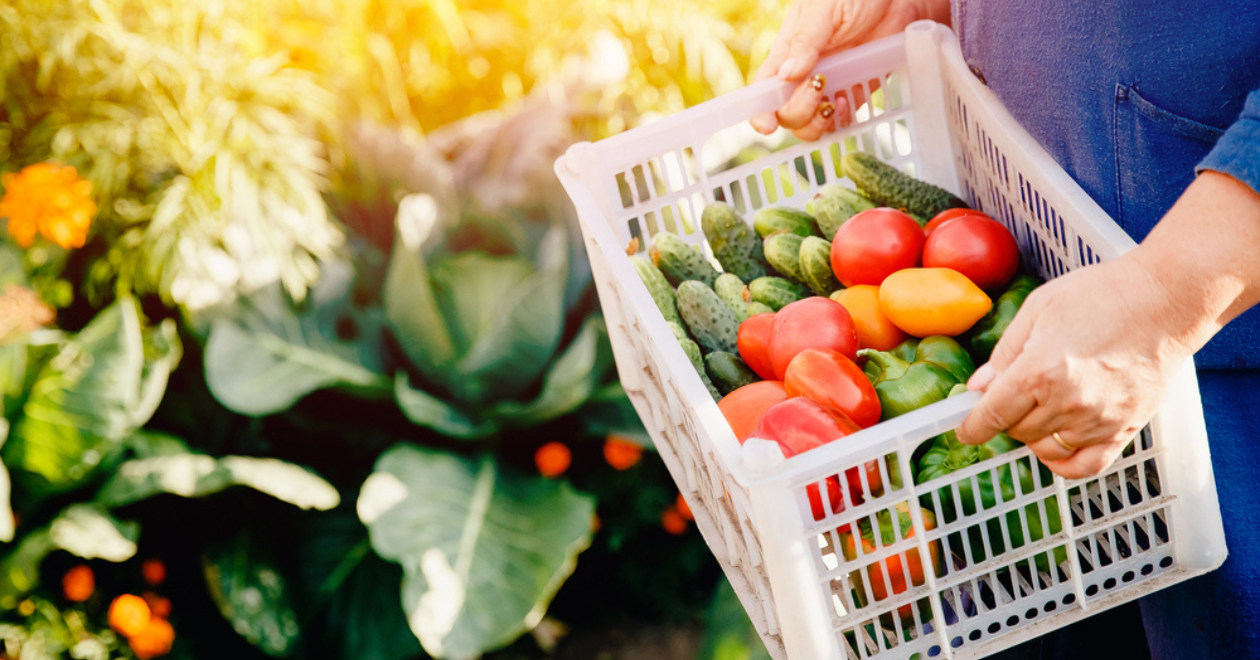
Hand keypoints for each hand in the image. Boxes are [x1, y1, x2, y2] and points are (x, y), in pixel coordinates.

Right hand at [749, 0, 949, 139]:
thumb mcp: (824, 7)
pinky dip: (840, 121)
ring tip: (832, 102)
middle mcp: (802, 74)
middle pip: (786, 112)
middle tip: (819, 86)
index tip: (767, 125)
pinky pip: (839, 121)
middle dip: (797, 111)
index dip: (759, 111)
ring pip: (809, 124)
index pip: (763, 87)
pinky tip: (846, 102)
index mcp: (787, 52)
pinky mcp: (853, 91)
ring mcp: (828, 86)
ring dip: (817, 123)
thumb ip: (805, 40)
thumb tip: (786, 75)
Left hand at [955, 171, 1259, 478]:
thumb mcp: (1038, 309)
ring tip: (1038, 409)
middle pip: (1016, 431)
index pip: (991, 415)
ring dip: (1032, 434)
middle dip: (1004, 418)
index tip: (964, 428)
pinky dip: (1063, 463)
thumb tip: (977, 388)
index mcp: (1039, 371)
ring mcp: (1098, 420)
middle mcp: (1067, 402)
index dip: (971, 426)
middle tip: (1010, 397)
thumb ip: (1004, 353)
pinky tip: (1055, 447)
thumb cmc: (1101, 294)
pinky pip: (1085, 466)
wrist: (1166, 299)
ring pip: (1044, 448)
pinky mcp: (1125, 428)